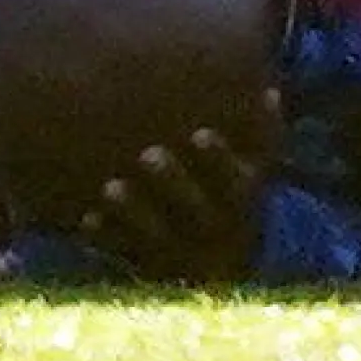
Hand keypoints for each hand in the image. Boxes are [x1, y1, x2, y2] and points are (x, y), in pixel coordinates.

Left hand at [80, 123, 271, 281]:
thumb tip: (272, 91)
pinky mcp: (150, 268)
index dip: (218, 160)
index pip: (234, 183)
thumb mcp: (258, 171)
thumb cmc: (235, 201)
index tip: (200, 133)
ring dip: (133, 212)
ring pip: (157, 235)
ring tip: (110, 187)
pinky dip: (107, 238)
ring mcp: (181, 253)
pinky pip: (126, 256)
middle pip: (195, 209)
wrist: (221, 268)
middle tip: (149, 153)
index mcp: (241, 204)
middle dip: (173, 181)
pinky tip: (87, 219)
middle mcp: (214, 232)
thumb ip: (265, 135)